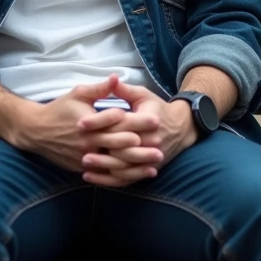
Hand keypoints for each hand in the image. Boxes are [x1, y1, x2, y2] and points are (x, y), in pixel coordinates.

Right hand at [14, 74, 162, 178]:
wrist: (36, 131)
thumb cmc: (59, 109)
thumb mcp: (78, 94)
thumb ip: (100, 88)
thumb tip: (117, 77)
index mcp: (90, 122)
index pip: (118, 122)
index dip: (137, 121)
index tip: (156, 119)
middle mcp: (88, 142)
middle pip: (119, 145)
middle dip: (141, 147)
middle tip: (161, 146)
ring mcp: (84, 157)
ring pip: (113, 164)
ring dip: (135, 166)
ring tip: (154, 166)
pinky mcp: (82, 167)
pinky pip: (104, 175)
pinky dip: (121, 176)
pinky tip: (136, 176)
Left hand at [76, 79, 196, 185]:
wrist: (180, 128)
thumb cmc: (157, 109)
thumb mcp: (143, 95)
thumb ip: (125, 90)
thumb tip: (111, 79)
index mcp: (148, 120)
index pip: (120, 123)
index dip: (99, 123)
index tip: (80, 123)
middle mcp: (150, 140)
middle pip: (122, 148)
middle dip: (102, 150)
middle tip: (80, 150)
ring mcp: (150, 157)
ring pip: (125, 166)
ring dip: (104, 167)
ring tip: (84, 165)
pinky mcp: (148, 168)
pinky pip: (128, 178)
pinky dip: (110, 180)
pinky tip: (93, 177)